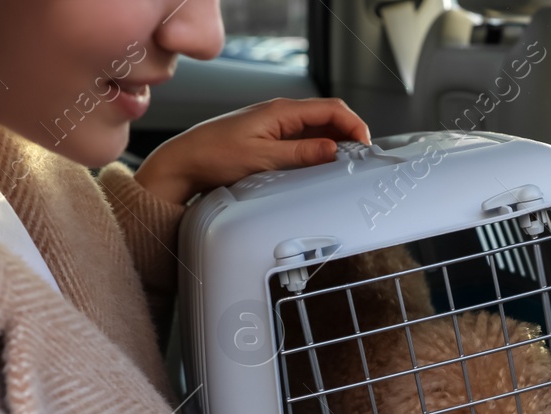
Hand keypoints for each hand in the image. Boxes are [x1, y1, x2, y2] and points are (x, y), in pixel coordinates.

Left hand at [133, 97, 370, 204]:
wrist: (185, 162)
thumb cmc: (215, 156)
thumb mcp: (263, 158)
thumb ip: (301, 154)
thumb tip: (334, 150)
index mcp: (282, 111)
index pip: (332, 109)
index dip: (354, 125)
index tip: (365, 147)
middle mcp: (281, 114)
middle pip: (329, 118)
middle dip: (350, 135)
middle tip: (361, 160)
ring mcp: (277, 127)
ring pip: (318, 131)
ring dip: (335, 145)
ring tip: (345, 167)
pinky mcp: (271, 140)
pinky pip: (304, 141)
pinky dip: (319, 152)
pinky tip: (321, 168)